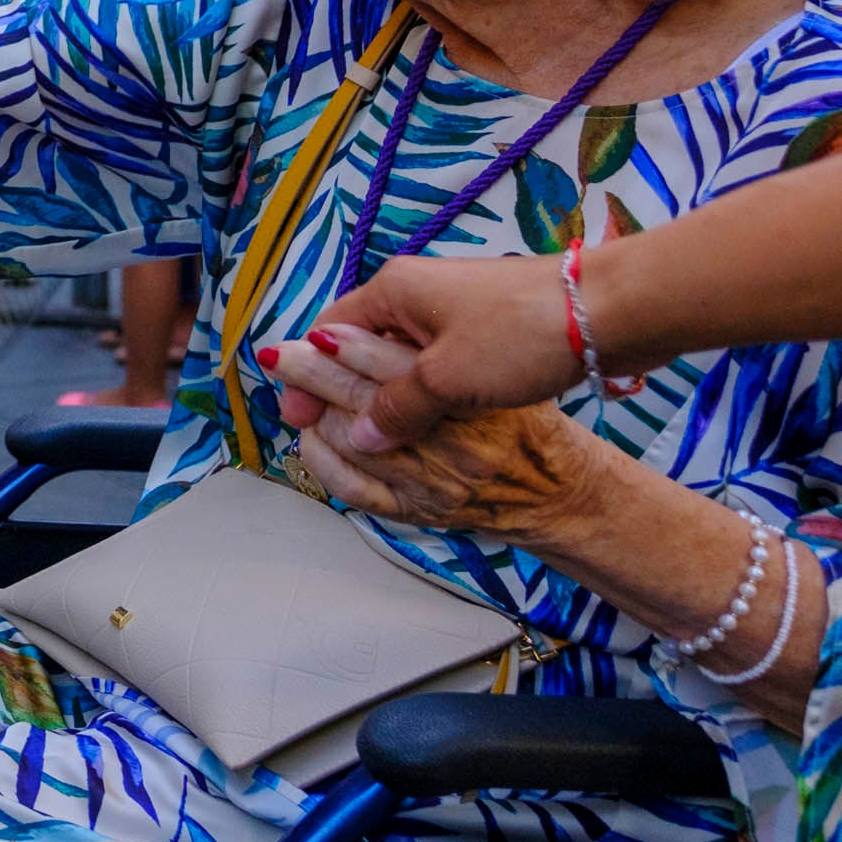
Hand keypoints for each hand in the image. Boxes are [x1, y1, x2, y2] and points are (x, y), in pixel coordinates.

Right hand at [280, 255, 590, 450]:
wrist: (609, 312)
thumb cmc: (519, 334)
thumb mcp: (446, 379)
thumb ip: (396, 408)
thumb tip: (358, 437)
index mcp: (394, 289)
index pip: (328, 332)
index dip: (307, 376)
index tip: (299, 418)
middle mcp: (418, 292)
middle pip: (362, 344)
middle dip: (345, 388)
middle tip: (335, 434)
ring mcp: (457, 309)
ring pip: (404, 357)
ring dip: (390, 394)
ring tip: (382, 437)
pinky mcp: (490, 327)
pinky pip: (441, 363)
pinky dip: (429, 392)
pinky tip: (434, 423)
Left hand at [289, 341, 611, 549]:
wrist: (561, 490)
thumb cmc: (526, 422)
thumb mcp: (497, 373)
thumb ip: (440, 355)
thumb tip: (370, 329)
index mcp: (476, 401)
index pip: (396, 365)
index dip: (349, 346)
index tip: (317, 333)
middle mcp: (454, 444)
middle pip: (363, 400)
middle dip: (314, 372)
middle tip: (280, 355)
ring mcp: (433, 483)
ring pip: (351, 441)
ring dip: (316, 412)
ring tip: (298, 392)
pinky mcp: (418, 512)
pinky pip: (353, 489)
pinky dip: (323, 461)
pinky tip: (312, 438)